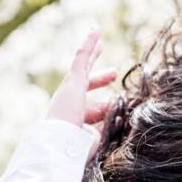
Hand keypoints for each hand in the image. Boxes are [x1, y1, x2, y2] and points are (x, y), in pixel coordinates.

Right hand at [47, 26, 116, 161]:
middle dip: (100, 80)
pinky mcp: (72, 80)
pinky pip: (82, 56)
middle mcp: (70, 105)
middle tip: (113, 73)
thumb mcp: (98, 142)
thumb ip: (108, 132)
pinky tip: (96, 30)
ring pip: (82, 67)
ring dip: (92, 54)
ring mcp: (70, 91)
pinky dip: (89, 42)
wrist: (59, 145)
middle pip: (86, 87)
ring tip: (100, 42)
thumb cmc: (77, 151)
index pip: (93, 111)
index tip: (116, 104)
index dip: (105, 108)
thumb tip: (123, 123)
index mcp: (75, 121)